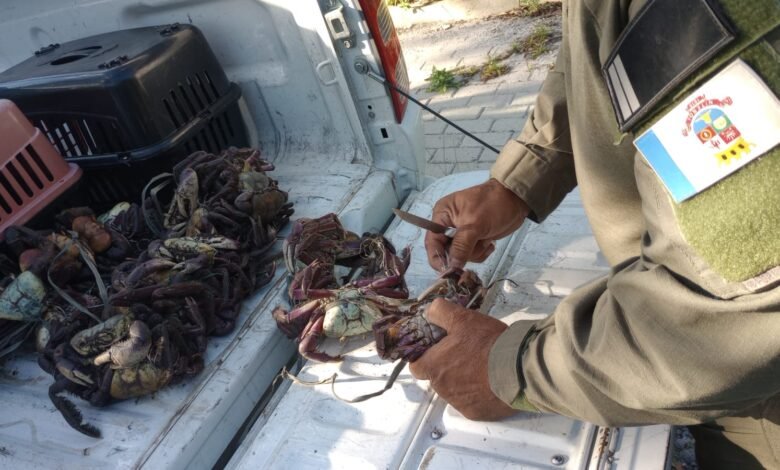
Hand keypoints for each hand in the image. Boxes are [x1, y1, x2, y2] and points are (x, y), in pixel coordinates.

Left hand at [409, 298, 515, 420]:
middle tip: (467, 354)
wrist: (516, 369)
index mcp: (434, 367)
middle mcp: (442, 389)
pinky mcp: (475, 413)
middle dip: (447, 367)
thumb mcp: (463, 318)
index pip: (416, 367)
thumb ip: (441, 312)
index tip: (437, 350)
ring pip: (453, 391)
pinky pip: (470, 403)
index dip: (424, 357)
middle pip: (437, 378)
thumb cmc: (487, 343)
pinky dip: (477, 394)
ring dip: (462, 381)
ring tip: (482, 367)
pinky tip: (490, 382)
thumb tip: (429, 312)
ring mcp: (458, 403)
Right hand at [425, 179, 529, 271]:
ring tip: (485, 239)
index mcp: (442, 216)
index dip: (437, 258)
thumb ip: (461, 246)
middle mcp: (448, 225)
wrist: (515, 199)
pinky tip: (490, 242)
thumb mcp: (475, 225)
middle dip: (461, 254)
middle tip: (475, 247)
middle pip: (446, 252)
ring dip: (474, 252)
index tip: (447, 272)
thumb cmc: (492, 205)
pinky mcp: (474, 240)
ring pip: (460, 256)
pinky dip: (481, 252)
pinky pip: (472, 255)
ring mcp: (462, 234)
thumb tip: (451, 267)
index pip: (432, 242)